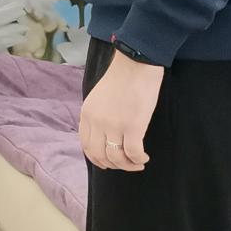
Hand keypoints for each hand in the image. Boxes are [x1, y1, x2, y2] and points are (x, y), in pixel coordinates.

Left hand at [78, 52, 162, 170]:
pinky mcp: (132, 126)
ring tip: (138, 162)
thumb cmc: (121, 78)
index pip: (86, 146)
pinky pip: (133, 153)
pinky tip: (144, 157)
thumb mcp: (98, 98)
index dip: (97, 159)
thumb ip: (97, 116)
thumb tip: (104, 136)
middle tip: (126, 164)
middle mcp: (97, 122)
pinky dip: (138, 159)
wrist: (136, 64)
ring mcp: (113, 125)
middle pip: (100, 155)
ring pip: (116, 158)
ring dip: (128, 165)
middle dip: (113, 165)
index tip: (107, 163)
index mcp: (87, 114)